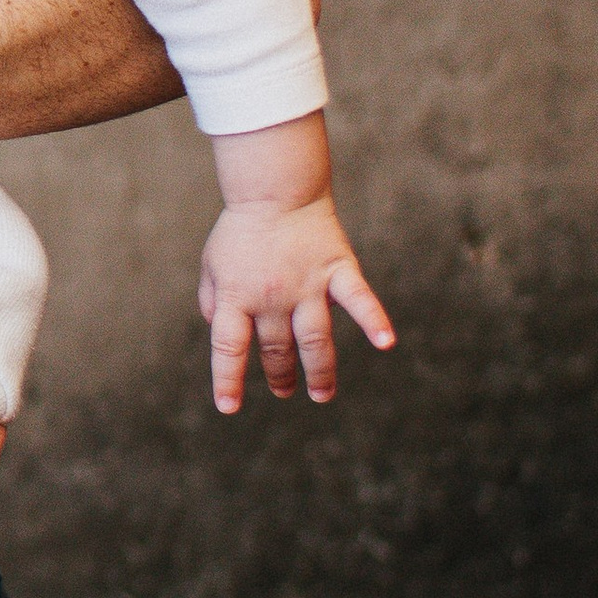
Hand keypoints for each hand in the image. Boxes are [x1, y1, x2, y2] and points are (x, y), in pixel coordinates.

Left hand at [198, 193, 393, 410]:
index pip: (229, 348)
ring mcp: (306, 285)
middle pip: (275, 349)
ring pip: (314, 340)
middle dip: (279, 375)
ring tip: (321, 395)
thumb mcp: (212, 266)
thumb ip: (212, 302)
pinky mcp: (336, 269)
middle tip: (283, 390)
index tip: (230, 407)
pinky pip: (357, 299)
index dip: (228, 380)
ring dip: (319, 371)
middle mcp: (271, 297)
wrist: (275, 190)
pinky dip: (374, 320)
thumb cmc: (241, 232)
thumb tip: (219, 333)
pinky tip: (386, 343)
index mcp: (236, 297)